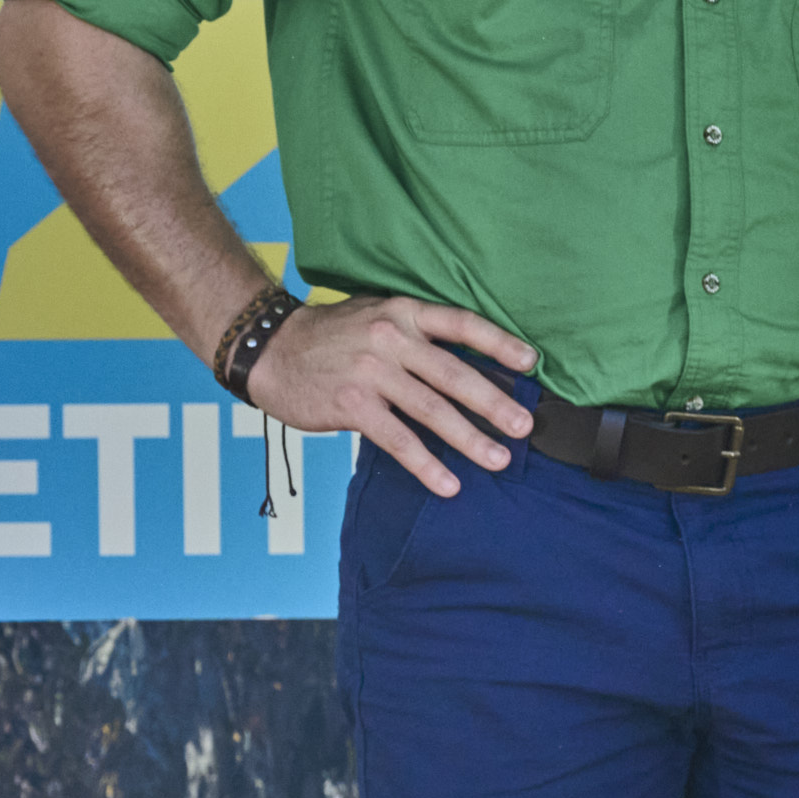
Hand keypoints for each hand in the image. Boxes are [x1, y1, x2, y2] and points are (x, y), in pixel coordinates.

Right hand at [247, 294, 539, 500]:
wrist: (267, 347)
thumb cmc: (327, 337)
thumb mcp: (374, 317)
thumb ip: (413, 334)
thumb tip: (465, 363)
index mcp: (402, 313)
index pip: (461, 324)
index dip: (499, 343)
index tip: (531, 364)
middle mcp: (390, 338)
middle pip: (454, 374)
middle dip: (494, 403)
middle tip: (523, 427)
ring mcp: (371, 372)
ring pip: (432, 409)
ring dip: (470, 438)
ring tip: (498, 459)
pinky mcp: (351, 404)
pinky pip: (398, 439)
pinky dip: (427, 464)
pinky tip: (447, 484)